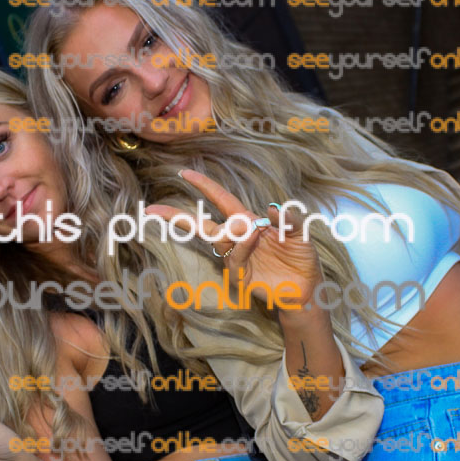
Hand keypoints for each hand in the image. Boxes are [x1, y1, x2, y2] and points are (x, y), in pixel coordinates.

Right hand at [146, 169, 319, 308]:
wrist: (307, 287)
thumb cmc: (301, 257)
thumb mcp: (300, 232)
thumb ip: (288, 218)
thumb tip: (270, 207)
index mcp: (248, 223)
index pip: (221, 201)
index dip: (204, 186)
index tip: (184, 173)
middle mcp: (237, 239)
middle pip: (201, 225)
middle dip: (176, 217)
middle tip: (153, 210)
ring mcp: (235, 258)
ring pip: (220, 239)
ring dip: (234, 230)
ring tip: (254, 229)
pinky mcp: (239, 277)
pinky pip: (234, 259)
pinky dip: (242, 246)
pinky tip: (253, 237)